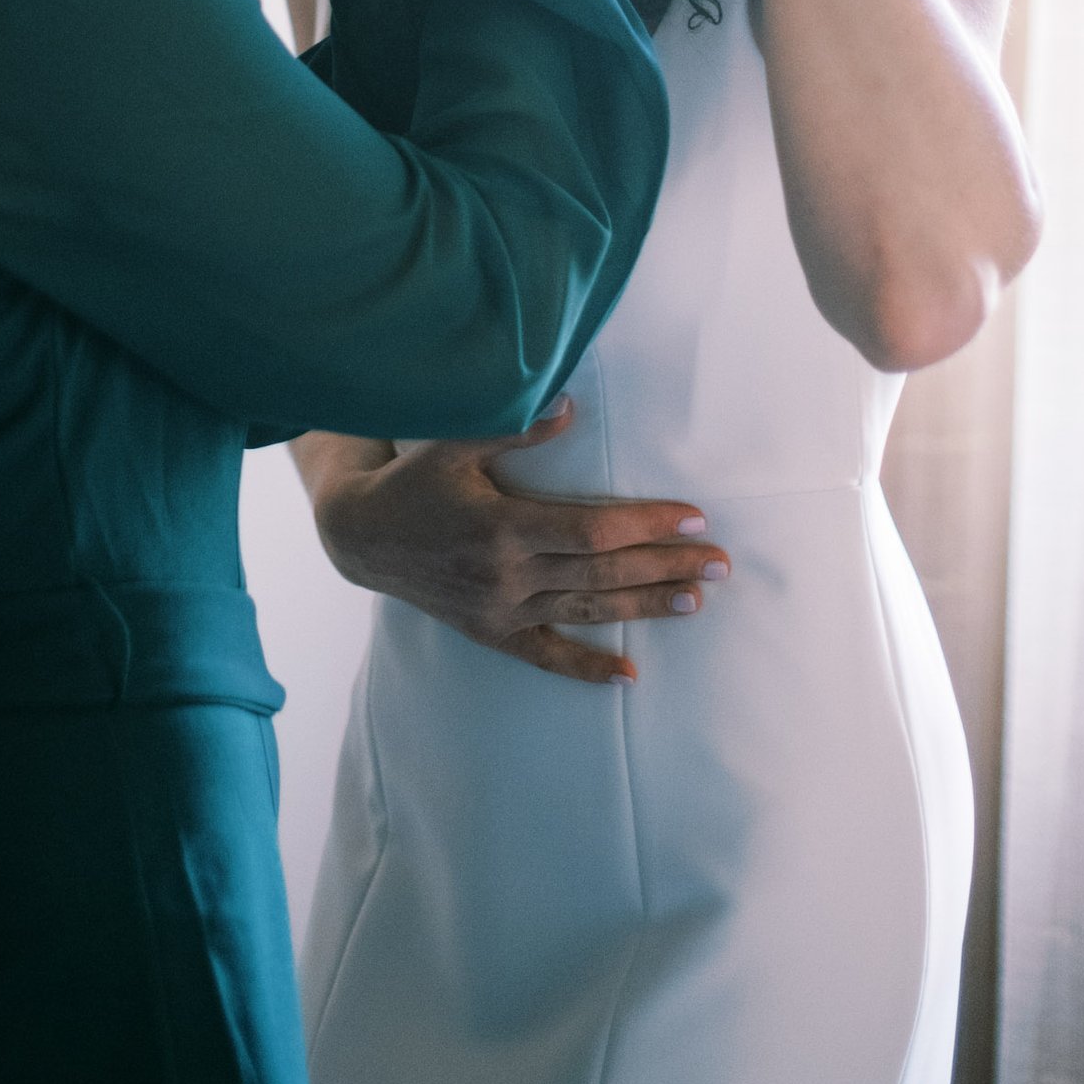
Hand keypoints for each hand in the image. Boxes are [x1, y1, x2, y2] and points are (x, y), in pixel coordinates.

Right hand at [305, 406, 728, 686]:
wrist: (362, 536)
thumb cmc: (413, 482)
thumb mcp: (455, 444)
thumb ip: (516, 430)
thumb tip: (572, 408)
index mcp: (503, 525)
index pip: (593, 529)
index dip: (646, 524)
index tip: (692, 516)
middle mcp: (507, 574)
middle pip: (603, 571)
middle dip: (667, 566)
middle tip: (721, 563)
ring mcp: (502, 610)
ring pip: (588, 609)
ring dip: (646, 607)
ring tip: (697, 602)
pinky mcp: (493, 633)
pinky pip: (548, 656)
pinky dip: (588, 668)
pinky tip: (629, 675)